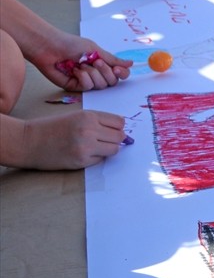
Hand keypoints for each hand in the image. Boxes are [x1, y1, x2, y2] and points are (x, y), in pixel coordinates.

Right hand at [3, 110, 127, 169]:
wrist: (28, 141)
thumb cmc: (51, 128)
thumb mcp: (76, 116)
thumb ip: (97, 121)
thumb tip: (121, 130)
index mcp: (89, 116)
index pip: (120, 122)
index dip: (117, 127)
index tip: (111, 130)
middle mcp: (89, 130)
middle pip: (120, 136)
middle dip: (115, 139)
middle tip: (103, 141)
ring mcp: (86, 147)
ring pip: (114, 149)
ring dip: (108, 149)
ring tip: (94, 148)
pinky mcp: (81, 161)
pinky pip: (101, 160)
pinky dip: (96, 158)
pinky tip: (83, 154)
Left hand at [29, 33, 130, 91]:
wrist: (51, 47)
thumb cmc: (71, 45)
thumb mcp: (96, 50)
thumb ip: (112, 59)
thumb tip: (130, 64)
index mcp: (103, 64)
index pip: (119, 74)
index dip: (122, 74)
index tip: (117, 69)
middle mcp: (96, 73)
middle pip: (112, 82)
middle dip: (106, 72)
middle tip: (96, 62)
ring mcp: (86, 81)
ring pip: (101, 85)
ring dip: (93, 73)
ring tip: (81, 64)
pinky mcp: (75, 86)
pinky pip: (87, 87)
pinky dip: (83, 77)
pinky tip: (75, 70)